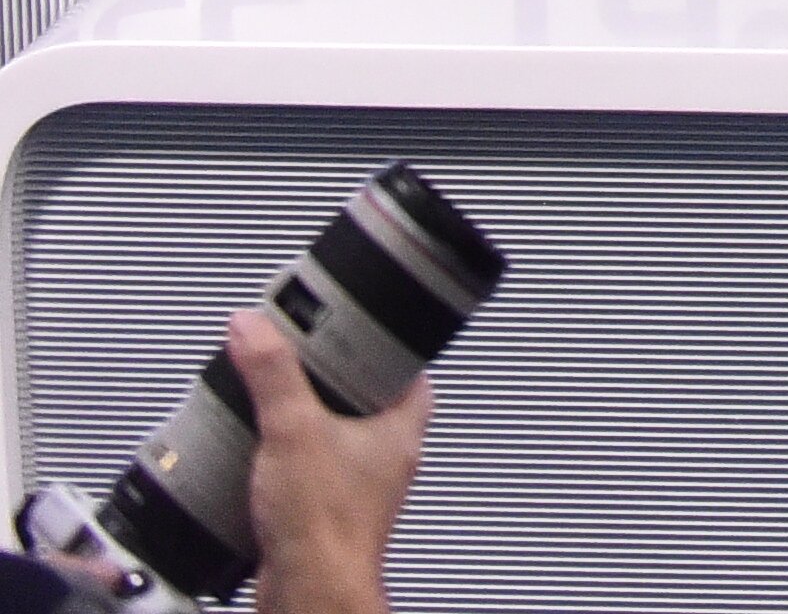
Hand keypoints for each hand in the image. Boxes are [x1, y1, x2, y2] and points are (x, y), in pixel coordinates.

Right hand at [226, 301, 423, 613]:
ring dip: (304, 429)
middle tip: (297, 370)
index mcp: (402, 428)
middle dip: (329, 386)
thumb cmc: (326, 528)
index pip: (405, 366)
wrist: (309, 593)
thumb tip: (254, 328)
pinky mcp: (328, 515)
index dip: (378, 343)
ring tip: (271, 413)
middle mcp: (388, 458)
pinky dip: (287, 467)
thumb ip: (273, 373)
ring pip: (335, 441)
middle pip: (365, 402)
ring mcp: (360, 488)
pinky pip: (311, 477)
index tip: (350, 328)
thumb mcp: (293, 429)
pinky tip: (260, 465)